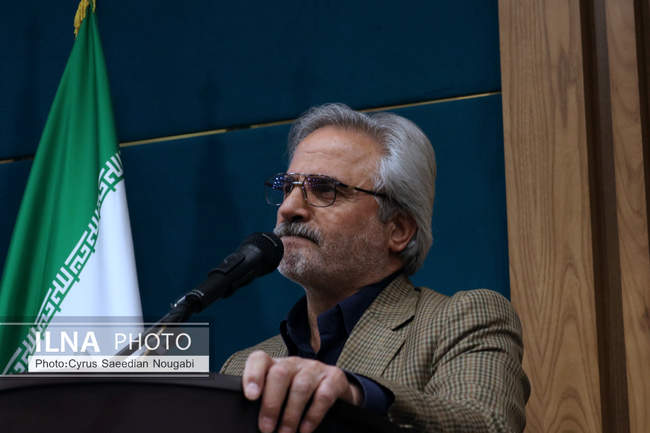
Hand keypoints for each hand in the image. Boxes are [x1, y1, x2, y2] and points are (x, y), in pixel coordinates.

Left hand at [242, 350, 361, 432]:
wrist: (334, 389)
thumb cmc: (298, 396)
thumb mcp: (280, 394)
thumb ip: (266, 401)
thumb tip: (254, 422)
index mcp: (276, 365)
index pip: (259, 360)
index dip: (253, 375)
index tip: (251, 396)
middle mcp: (295, 363)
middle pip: (280, 373)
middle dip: (271, 404)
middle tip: (267, 428)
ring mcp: (315, 368)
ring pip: (300, 386)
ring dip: (291, 415)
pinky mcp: (334, 378)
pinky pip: (323, 395)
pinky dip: (312, 415)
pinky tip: (305, 429)